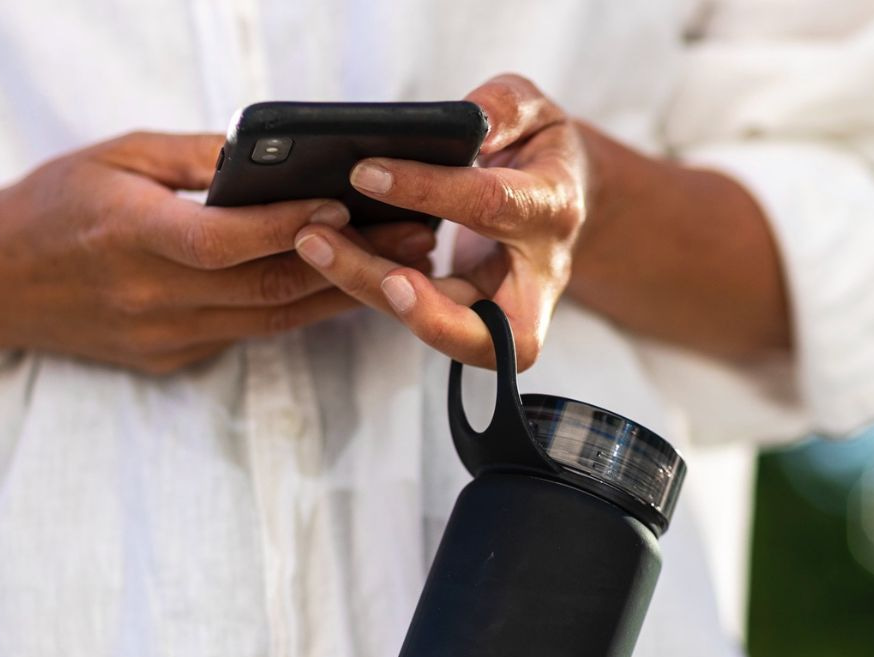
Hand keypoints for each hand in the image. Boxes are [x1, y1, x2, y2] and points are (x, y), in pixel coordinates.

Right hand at [0, 132, 436, 372]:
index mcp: (130, 237)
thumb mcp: (117, 158)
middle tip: (413, 239)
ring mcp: (165, 337)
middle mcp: (153, 298)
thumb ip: (196, 160)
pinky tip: (344, 289)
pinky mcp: (173, 358)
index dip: (289, 225)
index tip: (348, 204)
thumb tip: (274, 159)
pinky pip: (249, 334)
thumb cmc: (53, 207)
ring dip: (342, 294)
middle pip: (268, 288)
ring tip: (402, 266)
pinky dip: (299, 311)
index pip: (225, 241)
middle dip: (349, 263)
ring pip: (272, 320)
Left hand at [292, 75, 588, 370]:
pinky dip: (373, 289)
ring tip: (314, 243)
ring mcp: (507, 310)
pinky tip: (329, 252)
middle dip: (420, 310)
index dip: (430, 191)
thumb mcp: (537, 111)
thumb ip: (506, 107)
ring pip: (444, 332)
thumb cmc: (541, 151)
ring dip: (374, 293)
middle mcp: (536, 277)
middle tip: (358, 268)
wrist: (558, 199)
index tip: (366, 173)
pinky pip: (420, 317)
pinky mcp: (472, 320)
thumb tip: (469, 122)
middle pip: (483, 326)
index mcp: (551, 210)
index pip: (491, 207)